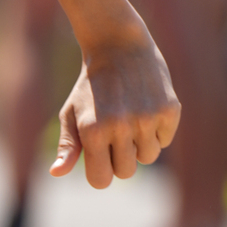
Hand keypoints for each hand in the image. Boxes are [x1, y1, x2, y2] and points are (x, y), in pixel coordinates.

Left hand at [50, 29, 180, 188]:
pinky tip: (145, 107)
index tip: (99, 158)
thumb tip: (57, 173)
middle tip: (115, 134)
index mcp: (92, 131)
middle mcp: (120, 126)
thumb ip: (67, 146)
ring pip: (149, 157)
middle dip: (121, 159)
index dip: (100, 172)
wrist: (118, 45)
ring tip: (131, 118)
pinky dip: (157, 130)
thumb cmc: (90, 87)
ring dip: (140, 145)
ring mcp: (147, 118)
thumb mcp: (71, 113)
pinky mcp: (169, 110)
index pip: (100, 180)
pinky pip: (165, 140)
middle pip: (126, 172)